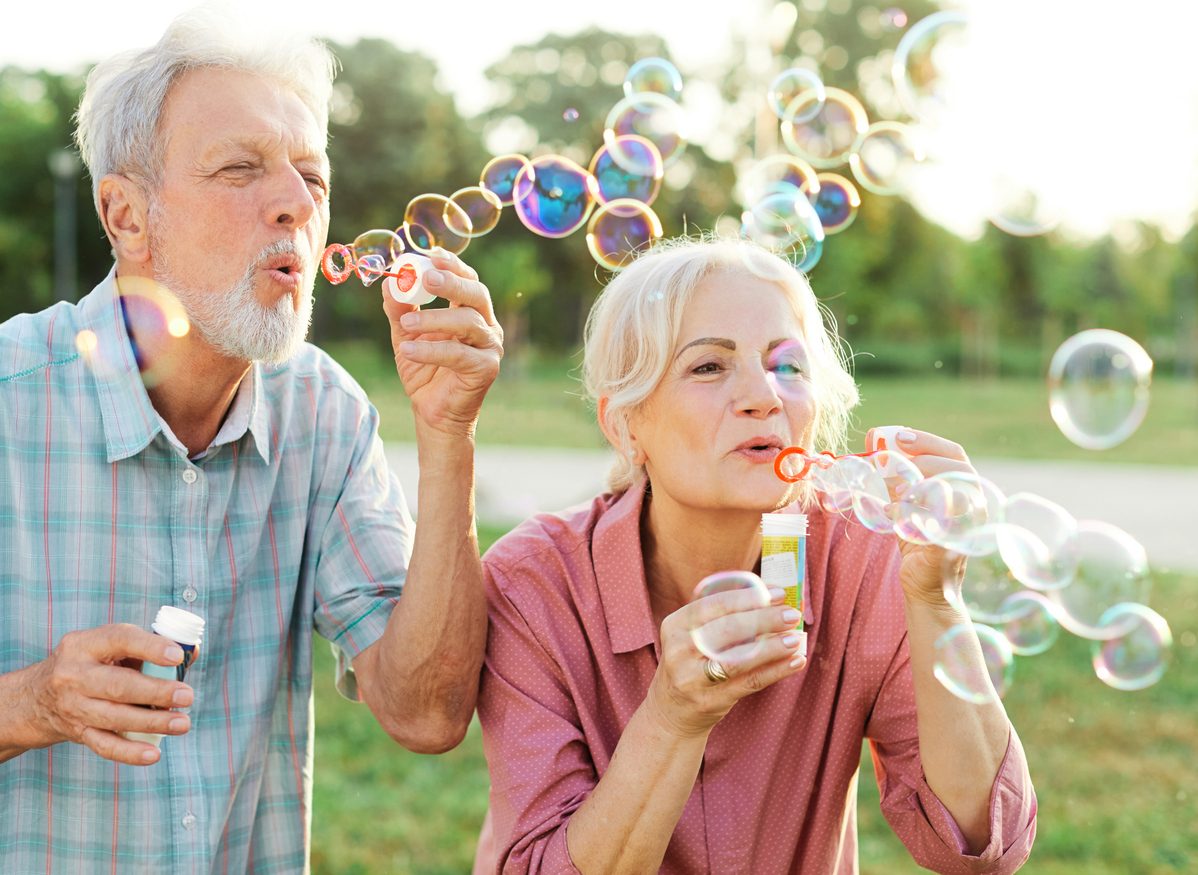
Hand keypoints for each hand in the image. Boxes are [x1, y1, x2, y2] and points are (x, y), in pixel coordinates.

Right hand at [29, 624, 194, 764]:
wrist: (36, 697)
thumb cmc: (91, 665)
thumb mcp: (110, 647)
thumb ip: (151, 647)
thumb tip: (191, 652)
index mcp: (85, 644)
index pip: (118, 640)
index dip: (149, 647)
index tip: (176, 657)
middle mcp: (74, 675)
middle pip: (118, 685)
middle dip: (156, 692)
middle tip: (187, 696)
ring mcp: (73, 707)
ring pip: (115, 717)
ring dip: (152, 722)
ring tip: (182, 723)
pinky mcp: (77, 732)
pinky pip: (104, 745)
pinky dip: (129, 752)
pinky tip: (153, 754)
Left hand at [382, 248, 502, 438]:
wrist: (433, 411)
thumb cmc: (424, 370)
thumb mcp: (405, 335)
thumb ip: (399, 311)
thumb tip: (388, 284)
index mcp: (470, 311)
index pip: (467, 279)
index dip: (452, 265)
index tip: (430, 255)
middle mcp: (485, 326)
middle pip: (476, 294)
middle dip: (452, 283)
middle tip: (425, 279)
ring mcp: (490, 347)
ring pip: (468, 322)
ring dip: (434, 320)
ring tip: (406, 326)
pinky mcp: (486, 369)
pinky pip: (460, 354)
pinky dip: (432, 350)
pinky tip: (409, 350)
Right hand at [647, 585, 806, 738]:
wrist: (672, 710)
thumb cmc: (692, 662)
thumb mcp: (692, 635)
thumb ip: (722, 616)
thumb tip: (771, 596)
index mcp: (675, 625)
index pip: (713, 605)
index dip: (747, 597)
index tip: (777, 593)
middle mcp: (680, 650)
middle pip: (727, 630)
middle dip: (764, 619)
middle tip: (791, 614)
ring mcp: (693, 678)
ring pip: (739, 659)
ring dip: (773, 647)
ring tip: (797, 638)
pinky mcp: (711, 700)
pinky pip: (750, 683)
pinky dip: (776, 671)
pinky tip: (796, 661)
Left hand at [866, 426, 974, 607]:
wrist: (925, 587)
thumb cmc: (917, 543)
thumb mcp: (904, 504)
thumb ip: (897, 479)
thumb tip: (877, 451)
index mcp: (963, 489)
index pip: (952, 453)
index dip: (926, 440)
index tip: (895, 435)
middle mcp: (973, 504)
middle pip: (958, 466)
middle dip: (922, 456)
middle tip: (891, 458)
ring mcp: (968, 525)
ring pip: (952, 491)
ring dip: (917, 485)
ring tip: (894, 492)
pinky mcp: (954, 546)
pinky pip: (935, 522)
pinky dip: (909, 513)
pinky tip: (892, 513)